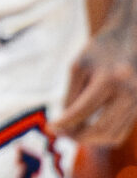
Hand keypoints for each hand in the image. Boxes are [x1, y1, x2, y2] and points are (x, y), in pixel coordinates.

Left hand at [59, 21, 136, 143]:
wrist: (131, 37)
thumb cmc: (99, 51)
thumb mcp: (78, 67)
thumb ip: (72, 96)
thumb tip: (65, 126)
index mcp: (109, 79)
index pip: (82, 111)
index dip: (64, 123)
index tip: (50, 128)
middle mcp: (129, 92)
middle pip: (101, 129)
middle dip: (77, 136)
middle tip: (61, 134)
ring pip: (114, 134)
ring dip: (91, 140)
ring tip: (72, 133)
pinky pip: (122, 130)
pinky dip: (104, 135)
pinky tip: (88, 129)